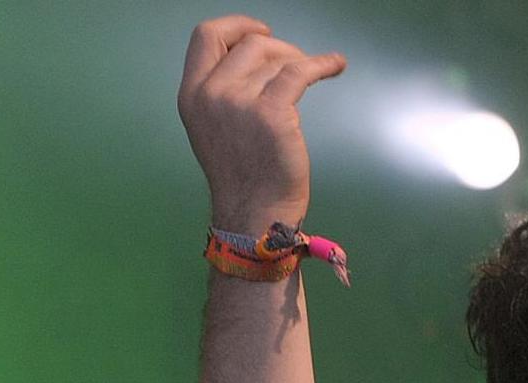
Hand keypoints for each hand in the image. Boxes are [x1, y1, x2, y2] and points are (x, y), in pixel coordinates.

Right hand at [178, 15, 346, 230]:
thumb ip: (223, 91)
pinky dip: (322, 64)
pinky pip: (300, 72)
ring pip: (276, 59)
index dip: (237, 25)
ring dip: (299, 60)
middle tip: (295, 62)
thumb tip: (257, 59)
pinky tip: (335, 64)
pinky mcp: (271, 112)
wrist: (254, 213)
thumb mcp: (214, 127)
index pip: (206, 36)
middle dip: (278, 47)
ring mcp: (239, 102)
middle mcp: (211, 94)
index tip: (261, 31)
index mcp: (192, 94)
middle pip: (249, 43)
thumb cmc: (242, 176)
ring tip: (313, 72)